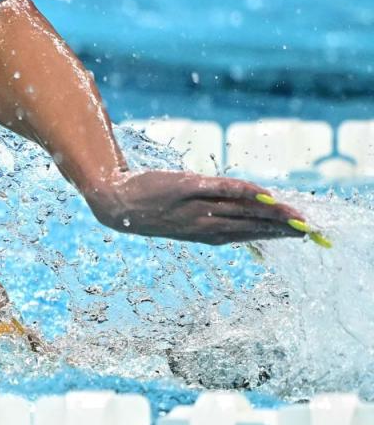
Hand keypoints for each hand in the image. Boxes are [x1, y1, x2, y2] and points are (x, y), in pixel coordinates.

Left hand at [88, 170, 306, 244]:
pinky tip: (263, 194)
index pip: (245, 236)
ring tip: (295, 216)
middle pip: (248, 226)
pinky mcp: (185, 188)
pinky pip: (219, 190)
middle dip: (279, 228)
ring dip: (270, 214)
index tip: (298, 236)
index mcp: (202, 234)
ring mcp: (194, 207)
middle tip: (308, 229)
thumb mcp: (181, 220)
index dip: (272, 236)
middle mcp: (201, 224)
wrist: (115, 203)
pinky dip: (242, 192)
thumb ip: (209, 219)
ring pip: (239, 212)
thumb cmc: (150, 209)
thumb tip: (239, 213)